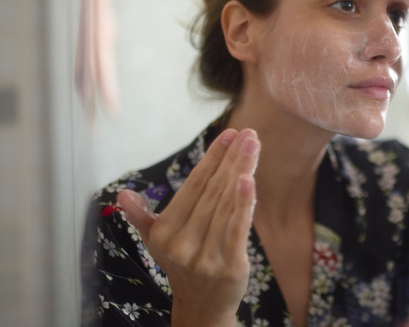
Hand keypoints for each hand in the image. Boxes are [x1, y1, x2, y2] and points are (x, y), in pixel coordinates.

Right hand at [117, 128, 259, 326]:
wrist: (202, 308)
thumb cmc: (182, 265)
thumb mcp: (157, 242)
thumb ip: (142, 216)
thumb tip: (122, 194)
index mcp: (164, 231)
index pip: (194, 186)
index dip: (213, 159)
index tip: (230, 134)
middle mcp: (181, 243)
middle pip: (213, 191)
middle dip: (233, 159)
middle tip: (249, 133)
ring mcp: (205, 256)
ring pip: (227, 205)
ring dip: (242, 171)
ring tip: (254, 145)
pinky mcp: (229, 266)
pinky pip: (237, 228)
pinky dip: (244, 204)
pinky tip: (249, 180)